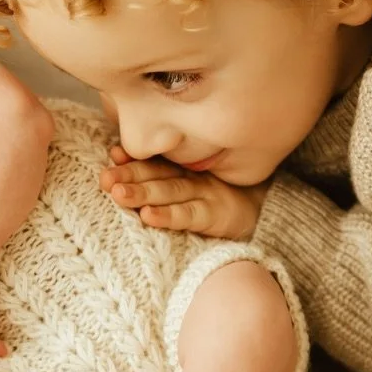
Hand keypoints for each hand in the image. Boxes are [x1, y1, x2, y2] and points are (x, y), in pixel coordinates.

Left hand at [99, 145, 268, 240]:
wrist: (267, 212)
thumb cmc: (219, 198)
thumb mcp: (189, 183)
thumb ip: (157, 172)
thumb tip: (115, 154)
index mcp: (182, 168)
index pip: (154, 161)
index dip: (133, 160)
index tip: (112, 156)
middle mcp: (192, 177)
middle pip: (156, 174)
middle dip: (129, 175)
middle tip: (105, 178)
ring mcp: (206, 193)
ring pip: (169, 191)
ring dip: (142, 193)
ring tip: (117, 194)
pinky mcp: (217, 215)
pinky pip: (189, 215)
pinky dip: (169, 216)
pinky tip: (149, 217)